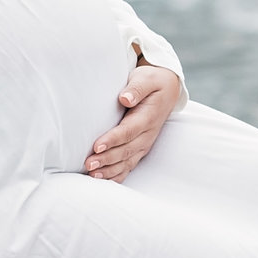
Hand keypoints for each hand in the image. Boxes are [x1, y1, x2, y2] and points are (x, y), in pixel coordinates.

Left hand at [87, 61, 180, 183]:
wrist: (168, 89)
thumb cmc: (152, 81)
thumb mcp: (146, 78)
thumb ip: (136, 88)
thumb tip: (125, 98)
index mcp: (148, 116)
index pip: (129, 131)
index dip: (113, 140)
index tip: (97, 146)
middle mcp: (148, 133)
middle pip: (126, 150)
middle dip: (107, 159)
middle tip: (89, 164)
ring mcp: (145, 143)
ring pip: (128, 161)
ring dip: (110, 170)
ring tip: (93, 175)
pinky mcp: (140, 148)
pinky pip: (130, 165)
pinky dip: (117, 174)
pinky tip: (104, 179)